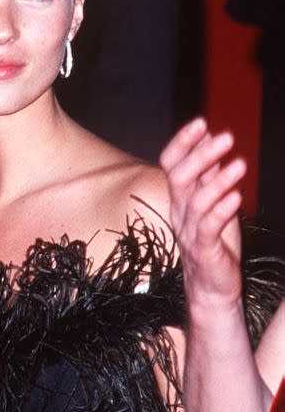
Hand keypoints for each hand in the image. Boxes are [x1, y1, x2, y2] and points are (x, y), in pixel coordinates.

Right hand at [160, 117, 243, 311]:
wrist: (213, 288)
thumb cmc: (215, 243)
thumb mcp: (214, 201)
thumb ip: (210, 172)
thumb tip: (210, 135)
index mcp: (180, 198)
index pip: (171, 164)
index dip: (183, 143)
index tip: (201, 122)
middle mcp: (180, 213)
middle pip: (180, 178)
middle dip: (201, 155)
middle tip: (226, 137)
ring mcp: (190, 232)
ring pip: (196, 201)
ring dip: (218, 180)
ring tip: (240, 163)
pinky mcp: (204, 250)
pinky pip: (208, 227)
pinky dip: (221, 209)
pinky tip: (237, 196)